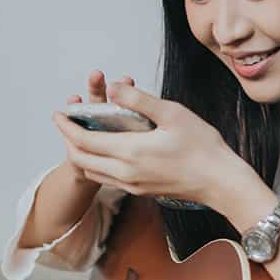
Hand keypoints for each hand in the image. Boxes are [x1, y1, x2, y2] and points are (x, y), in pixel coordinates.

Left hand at [50, 81, 246, 207]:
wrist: (221, 182)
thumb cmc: (203, 147)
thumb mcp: (172, 114)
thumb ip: (139, 100)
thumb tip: (113, 88)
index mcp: (130, 152)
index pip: (84, 141)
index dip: (67, 127)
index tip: (58, 113)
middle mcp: (125, 173)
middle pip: (81, 160)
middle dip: (67, 141)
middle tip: (65, 123)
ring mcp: (132, 185)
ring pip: (92, 172)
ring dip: (80, 154)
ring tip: (80, 135)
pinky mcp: (140, 191)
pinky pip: (107, 179)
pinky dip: (96, 164)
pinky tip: (104, 151)